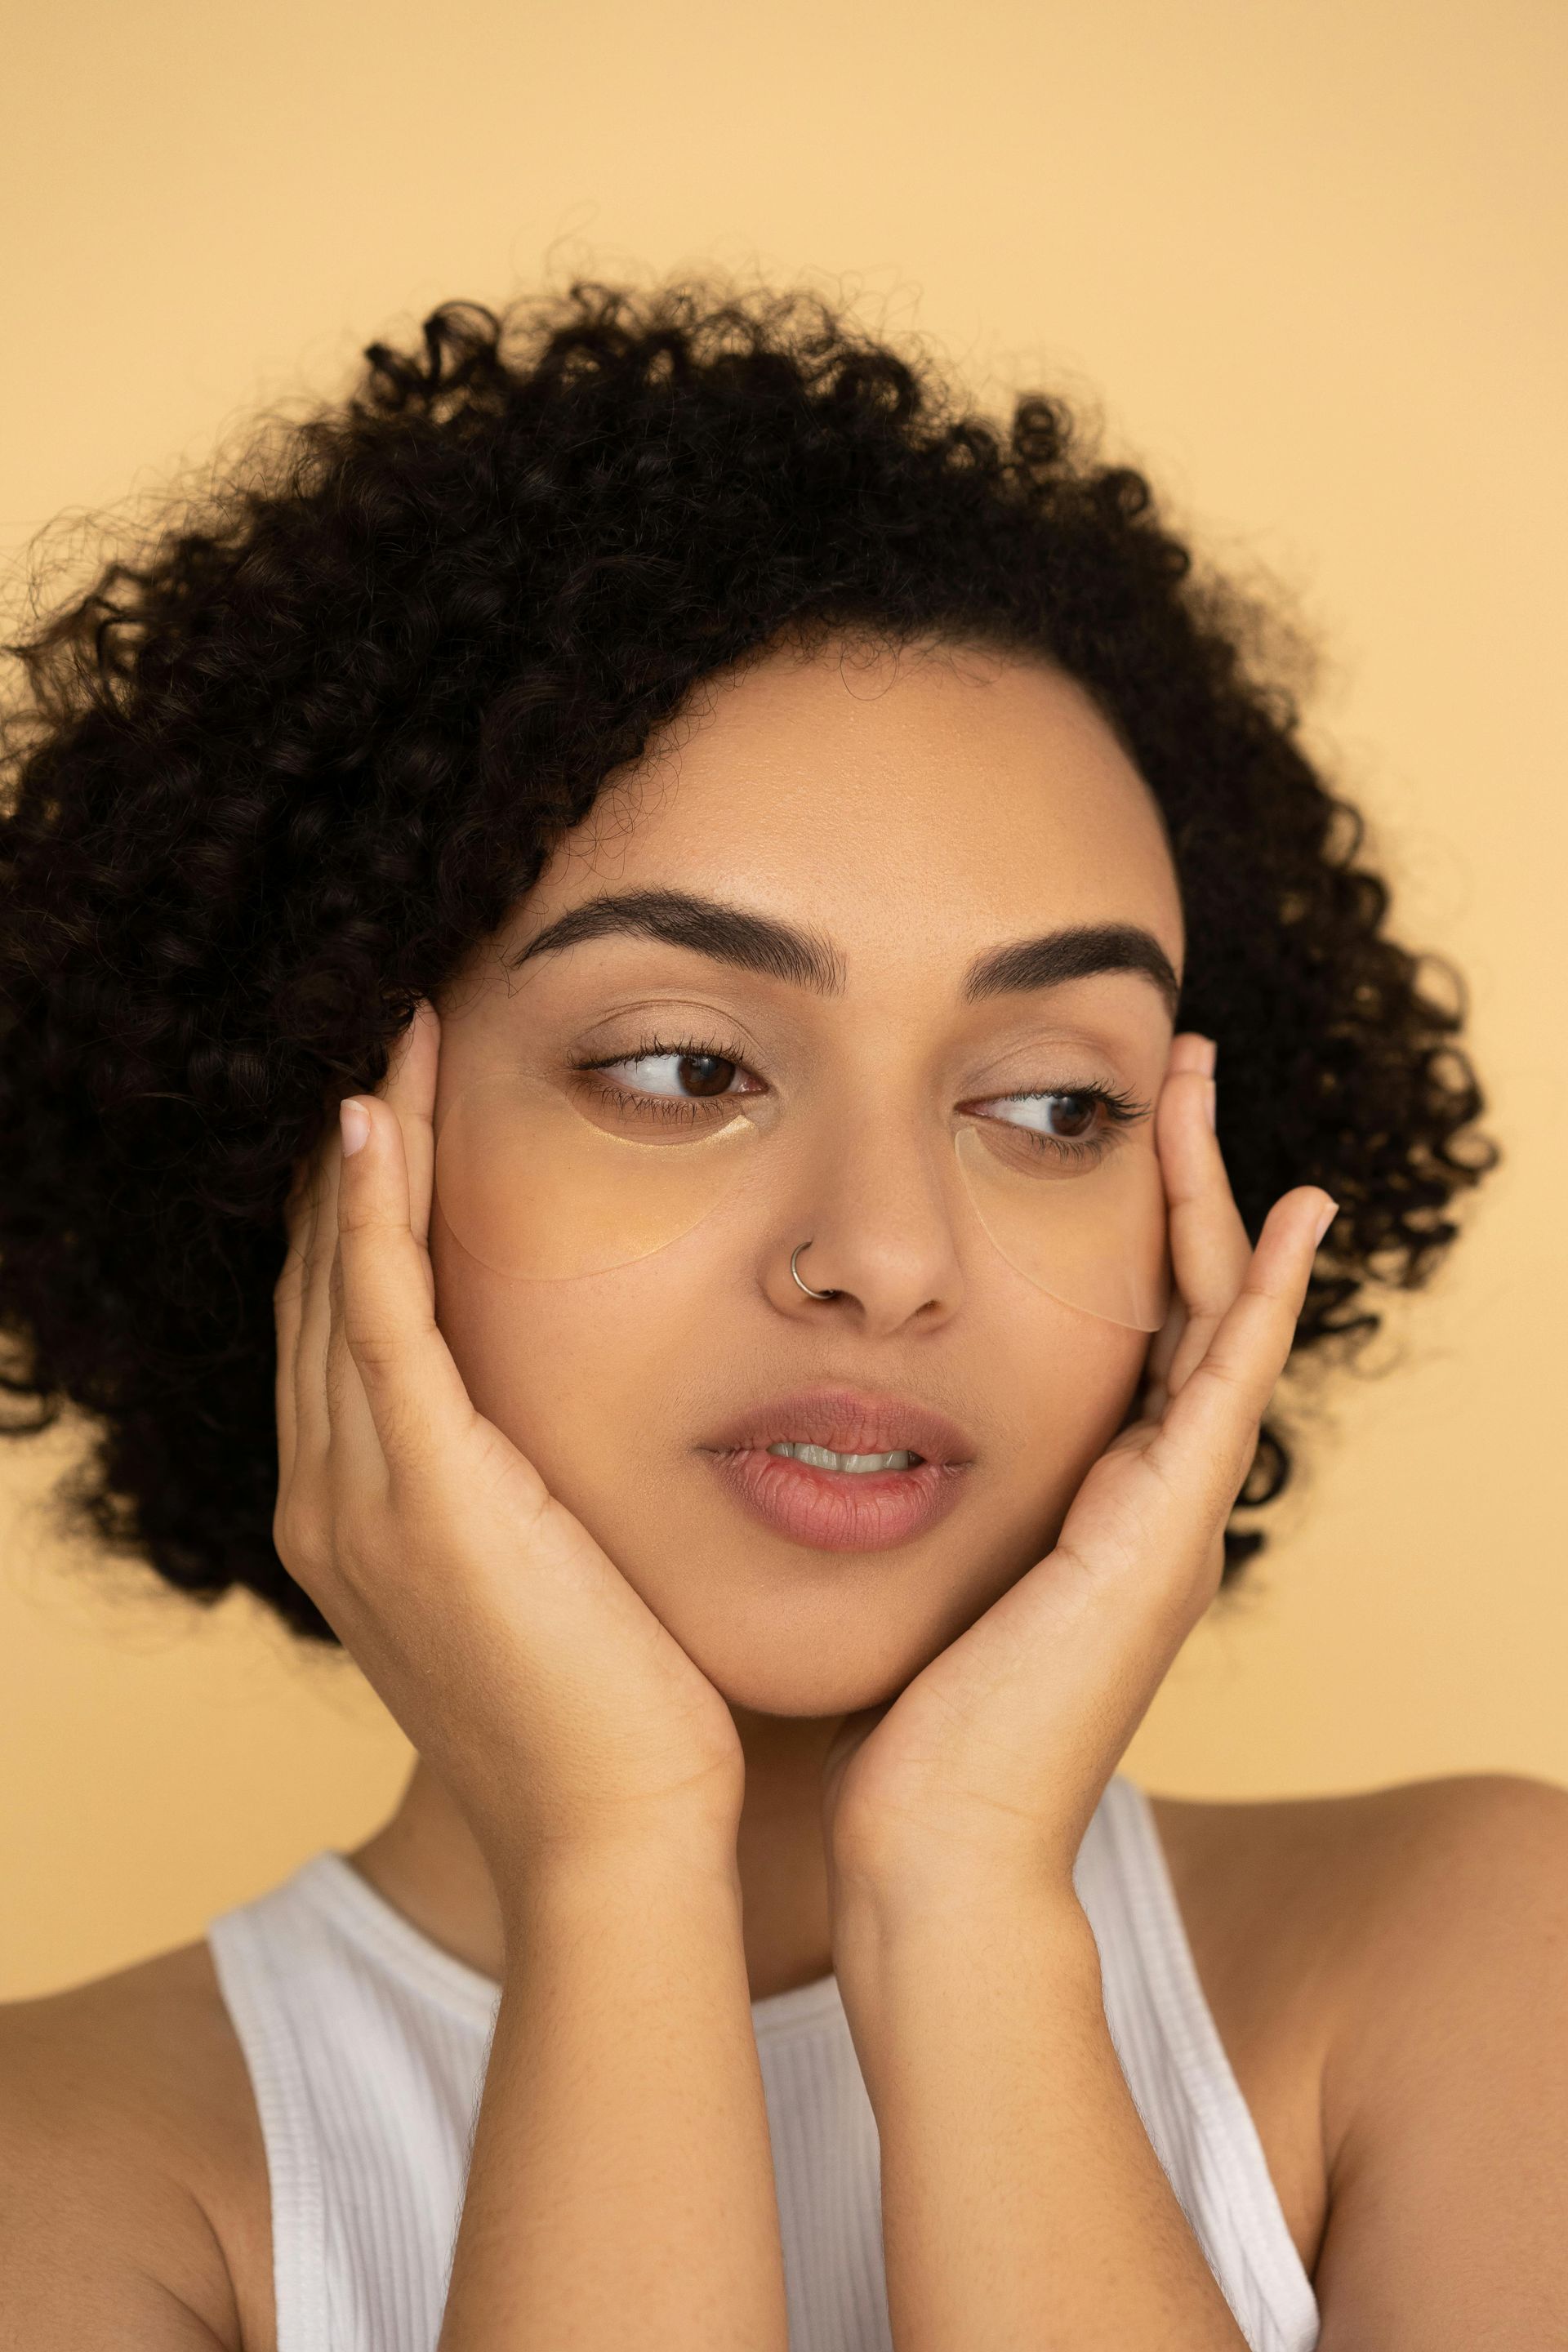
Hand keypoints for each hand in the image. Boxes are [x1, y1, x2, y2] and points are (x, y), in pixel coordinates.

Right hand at [272, 1000, 744, 1906]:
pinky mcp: (422, 1494)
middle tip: (389, 1039)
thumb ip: (526, 1495)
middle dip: (349, 1161)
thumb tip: (567, 1437)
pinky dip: (371, 1212)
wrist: (622, 1839)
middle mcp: (331, 1498)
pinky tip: (380, 1117)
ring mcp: (359, 1498)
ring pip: (339, 1279)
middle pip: (321, 1285)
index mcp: (360, 1518)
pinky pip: (381, 1316)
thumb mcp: (551, 1581)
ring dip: (361, 1152)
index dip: (362, 1212)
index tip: (406, 1108)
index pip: (348, 1325)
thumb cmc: (621, 1714)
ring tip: (389, 1038)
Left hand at [819, 1031, 1337, 1904]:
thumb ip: (902, 1508)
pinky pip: (1227, 1384)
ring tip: (1203, 1083)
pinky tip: (1284, 1213)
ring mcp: (1172, 1520)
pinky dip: (1262, 1296)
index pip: (1132, 1330)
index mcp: (1092, 1504)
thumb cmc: (901, 1734)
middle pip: (1186, 1298)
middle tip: (1179, 1062)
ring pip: (1215, 1315)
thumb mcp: (910, 1583)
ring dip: (1212, 1193)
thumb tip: (819, 1437)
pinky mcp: (1165, 1538)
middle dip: (1181, 1176)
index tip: (1108, 1120)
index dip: (1137, 1224)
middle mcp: (1150, 1502)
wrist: (933, 1855)